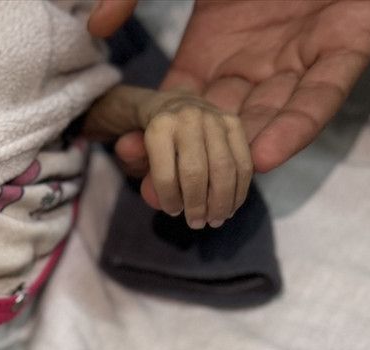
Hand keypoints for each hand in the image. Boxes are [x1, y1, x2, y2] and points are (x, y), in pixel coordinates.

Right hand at [88, 0, 369, 203]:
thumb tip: (95, 26)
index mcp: (213, 47)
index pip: (181, 107)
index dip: (156, 135)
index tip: (131, 159)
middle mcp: (253, 61)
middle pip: (220, 128)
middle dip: (192, 167)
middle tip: (163, 200)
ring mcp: (300, 56)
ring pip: (269, 119)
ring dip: (241, 161)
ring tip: (211, 195)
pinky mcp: (348, 44)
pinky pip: (323, 95)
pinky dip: (297, 126)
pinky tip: (264, 156)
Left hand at [140, 92, 252, 227]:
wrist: (176, 106)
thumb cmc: (155, 137)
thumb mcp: (135, 146)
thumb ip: (131, 153)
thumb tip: (126, 149)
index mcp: (160, 126)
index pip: (166, 174)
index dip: (169, 199)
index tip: (172, 212)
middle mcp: (189, 118)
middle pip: (196, 173)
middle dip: (197, 205)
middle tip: (196, 223)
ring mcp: (215, 119)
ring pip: (224, 169)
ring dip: (221, 202)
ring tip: (215, 220)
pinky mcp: (234, 124)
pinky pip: (243, 162)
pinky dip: (239, 189)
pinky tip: (230, 207)